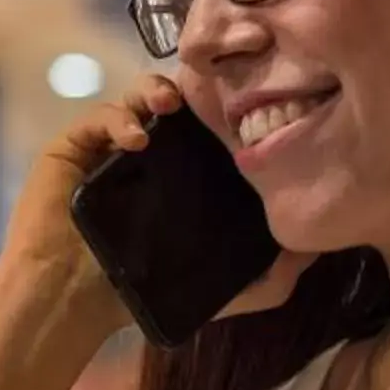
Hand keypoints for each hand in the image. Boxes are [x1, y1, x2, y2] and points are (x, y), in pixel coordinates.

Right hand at [0, 71, 311, 340]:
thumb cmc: (142, 294)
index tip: (257, 110)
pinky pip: (100, 115)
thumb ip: (271, 279)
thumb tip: (317, 248)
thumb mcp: (224, 291)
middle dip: (198, 90)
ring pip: (140, 96)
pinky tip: (138, 139)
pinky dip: (121, 118)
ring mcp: (113, 145)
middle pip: (181, 102)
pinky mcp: (76, 144)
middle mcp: (155, 153)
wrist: (72, 300)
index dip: (234, 112)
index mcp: (188, 176)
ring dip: (158, 90)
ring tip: (172, 105)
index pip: (215, 129)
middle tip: (214, 95)